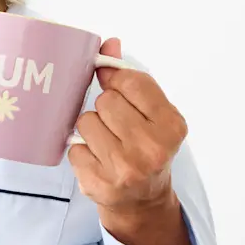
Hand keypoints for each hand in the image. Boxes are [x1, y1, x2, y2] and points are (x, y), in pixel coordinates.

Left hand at [69, 38, 188, 216]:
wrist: (143, 201)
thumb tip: (108, 43)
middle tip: (118, 127)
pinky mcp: (98, 183)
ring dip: (91, 129)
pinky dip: (81, 150)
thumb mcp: (151, 113)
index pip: (130, 81)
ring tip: (107, 144)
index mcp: (171, 125)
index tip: (117, 88)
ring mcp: (124, 168)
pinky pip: (73, 147)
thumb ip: (130, 78)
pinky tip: (97, 160)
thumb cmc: (146, 147)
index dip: (117, 80)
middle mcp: (151, 148)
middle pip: (105, 101)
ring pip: (85, 121)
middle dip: (106, 109)